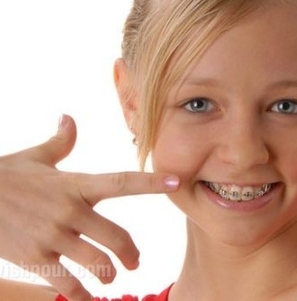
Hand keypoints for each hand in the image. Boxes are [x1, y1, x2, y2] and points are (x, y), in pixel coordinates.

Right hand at [0, 115, 178, 300]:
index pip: (122, 182)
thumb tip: (68, 117)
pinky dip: (81, 294)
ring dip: (109, 273)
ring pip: (96, 262)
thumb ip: (61, 141)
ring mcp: (53, 236)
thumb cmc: (6, 175)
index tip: (176, 181)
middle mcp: (70, 210)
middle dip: (131, 252)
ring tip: (112, 276)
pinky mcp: (35, 258)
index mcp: (76, 184)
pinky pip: (66, 283)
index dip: (151, 182)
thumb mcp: (36, 156)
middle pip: (116, 235)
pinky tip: (87, 297)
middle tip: (135, 262)